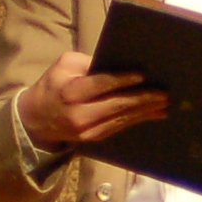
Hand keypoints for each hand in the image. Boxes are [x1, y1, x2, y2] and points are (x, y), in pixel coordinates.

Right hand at [19, 52, 164, 148]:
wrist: (36, 119)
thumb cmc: (53, 85)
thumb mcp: (64, 66)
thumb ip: (89, 63)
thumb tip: (118, 63)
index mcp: (71, 91)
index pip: (101, 85)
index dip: (123, 80)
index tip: (143, 75)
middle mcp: (79, 113)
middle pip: (117, 105)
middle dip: (143, 98)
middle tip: (164, 93)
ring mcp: (88, 130)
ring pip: (122, 118)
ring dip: (146, 111)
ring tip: (165, 103)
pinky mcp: (94, 138)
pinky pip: (120, 126)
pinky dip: (137, 119)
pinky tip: (154, 113)